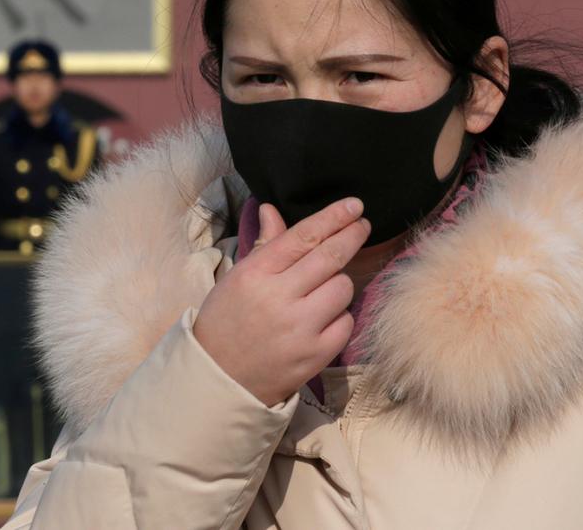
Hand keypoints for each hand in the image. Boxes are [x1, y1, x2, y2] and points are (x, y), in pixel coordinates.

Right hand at [194, 198, 369, 406]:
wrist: (220, 377)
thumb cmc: (227, 320)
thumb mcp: (238, 278)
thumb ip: (265, 245)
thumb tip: (272, 209)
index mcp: (256, 274)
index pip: (304, 236)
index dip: (333, 217)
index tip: (354, 205)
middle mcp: (279, 298)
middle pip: (331, 257)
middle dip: (352, 235)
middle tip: (361, 225)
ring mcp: (300, 329)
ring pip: (343, 288)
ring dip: (338, 282)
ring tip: (322, 289)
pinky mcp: (316, 355)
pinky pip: (346, 322)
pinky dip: (339, 316)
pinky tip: (322, 318)